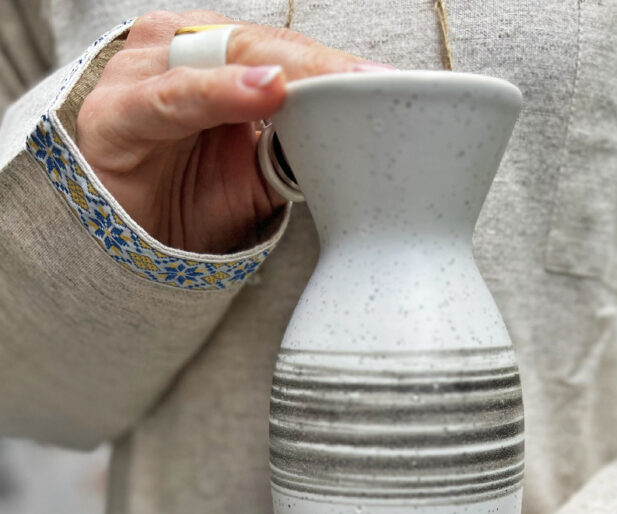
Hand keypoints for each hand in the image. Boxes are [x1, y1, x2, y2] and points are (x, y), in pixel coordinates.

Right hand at [76, 10, 390, 253]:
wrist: (127, 250)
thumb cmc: (190, 202)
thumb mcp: (258, 176)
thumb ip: (295, 148)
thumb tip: (357, 140)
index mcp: (217, 61)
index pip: (285, 54)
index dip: (335, 70)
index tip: (386, 89)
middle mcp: (180, 52)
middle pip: (262, 47)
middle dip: (321, 67)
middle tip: (370, 86)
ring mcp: (143, 73)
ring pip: (222, 57)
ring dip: (282, 70)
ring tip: (334, 84)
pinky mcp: (116, 112)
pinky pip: (173, 96)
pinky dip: (220, 93)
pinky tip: (267, 92)